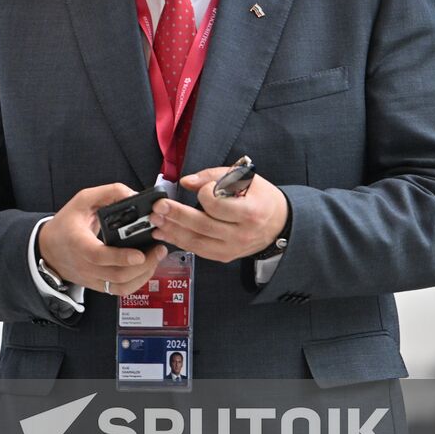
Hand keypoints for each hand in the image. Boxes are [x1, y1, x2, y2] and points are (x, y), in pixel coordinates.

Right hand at [39, 184, 165, 296]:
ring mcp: (91, 278)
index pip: (98, 255)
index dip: (121, 257)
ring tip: (155, 258)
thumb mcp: (83, 200)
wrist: (48, 249)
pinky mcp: (97, 286)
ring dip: (143, 275)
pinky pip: (120, 291)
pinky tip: (146, 268)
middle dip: (144, 265)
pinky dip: (137, 282)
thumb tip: (134, 195)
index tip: (140, 253)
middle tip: (158, 249)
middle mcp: (85, 265)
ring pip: (121, 286)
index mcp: (78, 242)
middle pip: (117, 275)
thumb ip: (109, 193)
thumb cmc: (66, 224)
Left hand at [149, 167, 288, 262]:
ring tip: (156, 220)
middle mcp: (241, 234)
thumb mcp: (245, 177)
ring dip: (172, 231)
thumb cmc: (260, 197)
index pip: (218, 205)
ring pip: (196, 242)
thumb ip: (213, 176)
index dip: (205, 194)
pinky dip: (179, 241)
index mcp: (250, 212)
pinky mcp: (224, 256)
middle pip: (202, 225)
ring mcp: (232, 248)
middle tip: (158, 206)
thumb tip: (186, 182)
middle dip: (176, 215)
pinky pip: (197, 250)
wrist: (278, 224)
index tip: (202, 188)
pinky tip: (165, 232)